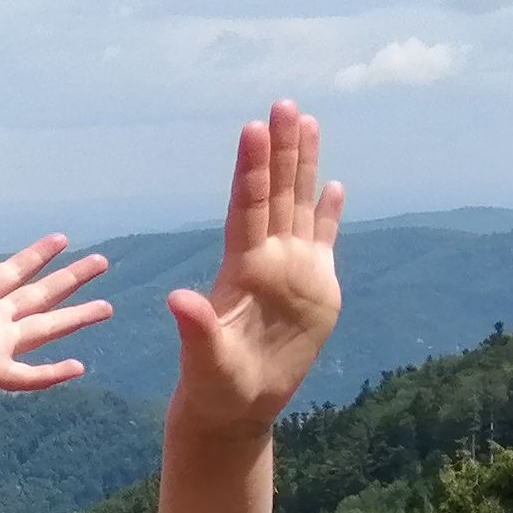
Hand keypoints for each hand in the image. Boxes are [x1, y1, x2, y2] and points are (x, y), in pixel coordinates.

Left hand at [0, 233, 111, 425]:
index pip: (13, 271)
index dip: (36, 255)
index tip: (62, 238)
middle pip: (39, 295)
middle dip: (70, 278)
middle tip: (102, 261)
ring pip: (44, 328)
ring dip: (75, 318)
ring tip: (107, 307)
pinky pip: (27, 375)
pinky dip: (52, 373)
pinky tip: (77, 367)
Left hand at [166, 101, 344, 431]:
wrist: (238, 408)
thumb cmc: (215, 388)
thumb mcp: (205, 361)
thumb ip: (196, 330)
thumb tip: (177, 301)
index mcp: (242, 270)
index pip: (248, 207)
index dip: (252, 168)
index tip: (253, 128)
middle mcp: (268, 260)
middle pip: (276, 194)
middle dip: (281, 149)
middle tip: (283, 103)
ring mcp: (294, 271)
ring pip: (300, 206)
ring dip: (304, 165)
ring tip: (307, 122)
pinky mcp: (316, 289)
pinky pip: (324, 242)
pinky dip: (329, 214)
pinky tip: (334, 185)